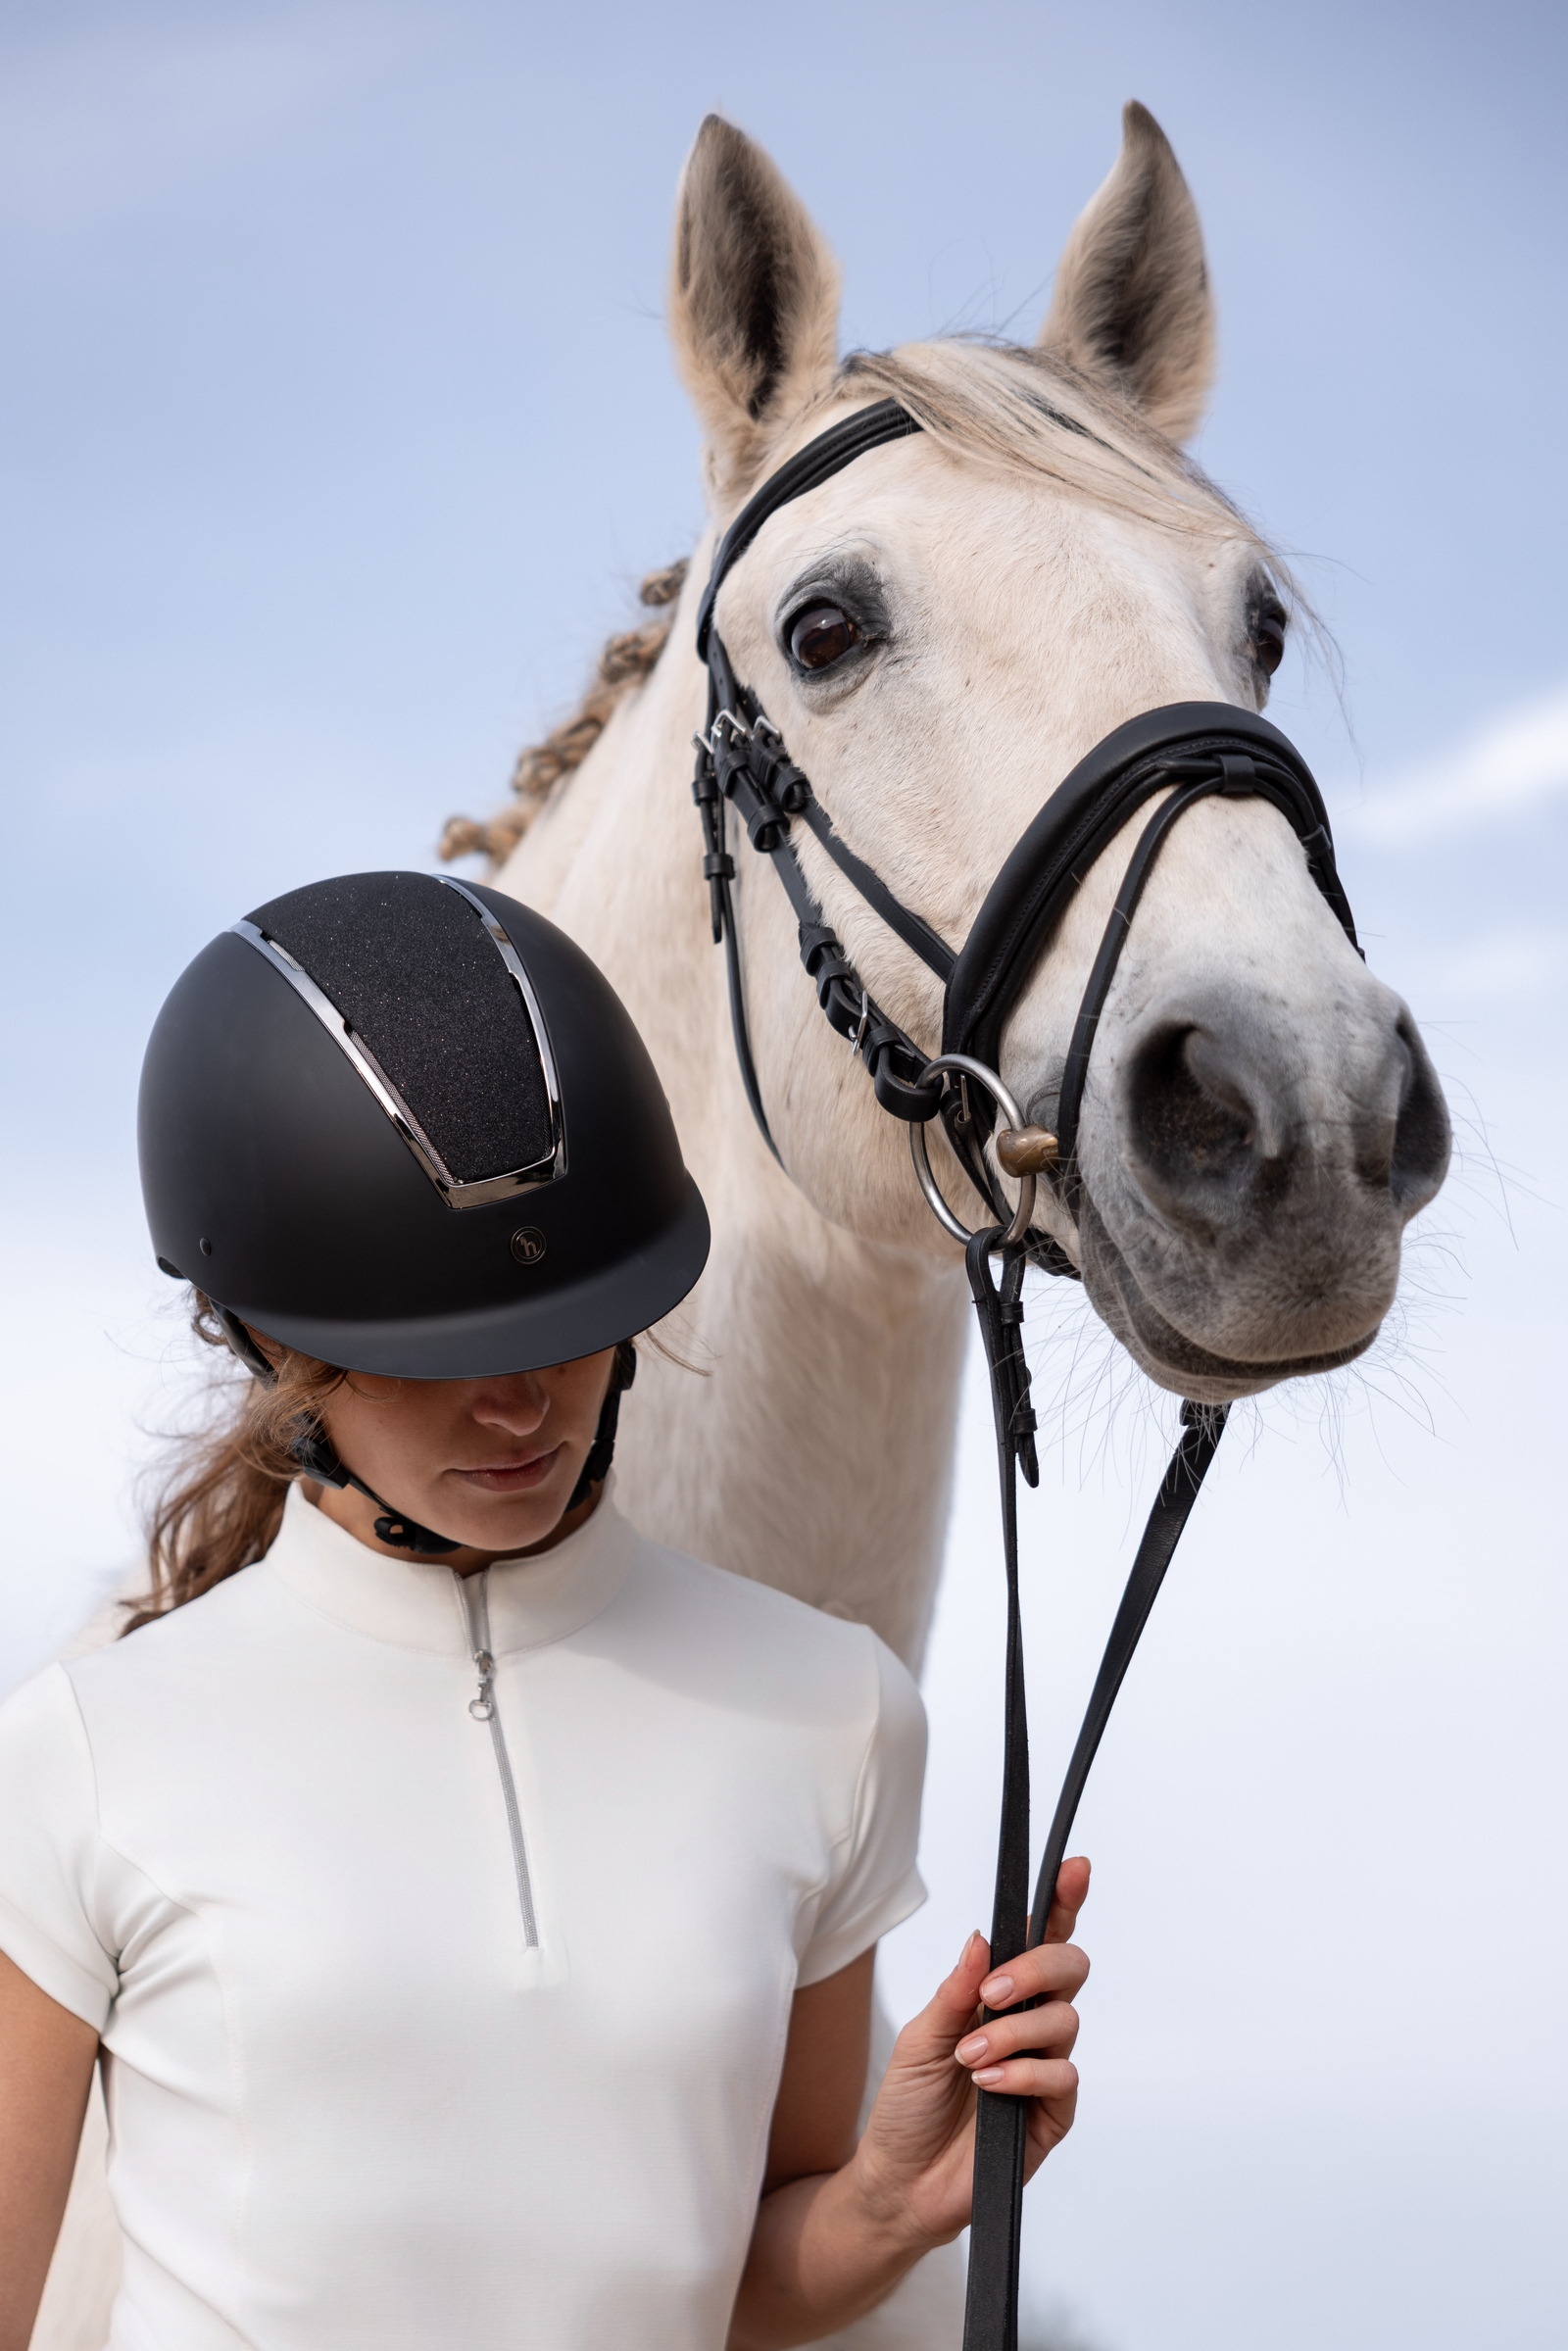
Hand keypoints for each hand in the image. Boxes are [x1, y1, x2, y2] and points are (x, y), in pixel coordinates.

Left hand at [848, 1858, 1090, 2254]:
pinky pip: (1062, 2075)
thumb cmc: (907, 2105)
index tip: (1073, 1867)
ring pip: (1064, 2020)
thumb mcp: (920, 2036)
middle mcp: (1030, 2024)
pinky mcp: (1052, 2113)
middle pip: (1069, 1968)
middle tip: (992, 1994)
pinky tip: (991, 2086)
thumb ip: (957, 1989)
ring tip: (969, 2059)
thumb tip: (984, 1937)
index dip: (1062, 1900)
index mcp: (999, 1995)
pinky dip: (1025, 2072)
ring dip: (1014, 2032)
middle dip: (1037, 1967)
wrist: (900, 2181)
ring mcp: (1045, 2067)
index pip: (1040, 1939)